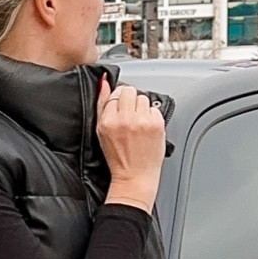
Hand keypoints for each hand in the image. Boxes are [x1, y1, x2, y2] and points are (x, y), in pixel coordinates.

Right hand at [97, 74, 165, 213]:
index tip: (121, 110)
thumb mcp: (101, 131)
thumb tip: (103, 81)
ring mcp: (142, 121)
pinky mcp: (157, 125)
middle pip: (130, 91)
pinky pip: (155, 109)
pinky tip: (147, 130)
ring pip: (144, 98)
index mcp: (108, 120)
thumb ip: (101, 103)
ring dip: (142, 108)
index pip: (116, 91)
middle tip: (130, 117)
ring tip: (139, 124)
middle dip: (130, 101)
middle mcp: (125, 119)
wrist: (134, 177)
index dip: (119, 100)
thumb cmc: (118, 158)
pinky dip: (152, 117)